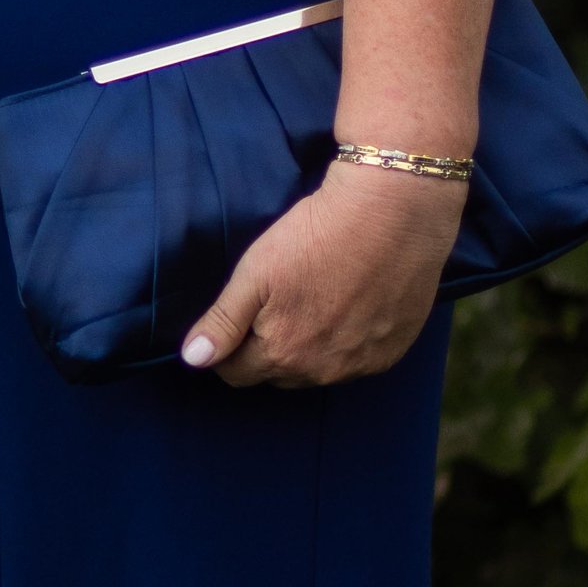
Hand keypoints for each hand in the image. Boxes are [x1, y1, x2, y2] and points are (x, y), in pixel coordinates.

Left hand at [180, 158, 463, 386]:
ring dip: (308, 348)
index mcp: (282, 354)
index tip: (239, 316)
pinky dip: (347, 343)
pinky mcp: (393, 350)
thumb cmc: (316, 236)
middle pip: (277, 374)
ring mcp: (362, 364)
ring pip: (318, 370)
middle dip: (268, 348)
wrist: (393, 212)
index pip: (236, 373)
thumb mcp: (255, 273)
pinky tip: (349, 305)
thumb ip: (224, 322)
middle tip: (278, 300)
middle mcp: (323, 371)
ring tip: (314, 300)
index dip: (229, 347)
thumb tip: (193, 360)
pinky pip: (356, 361)